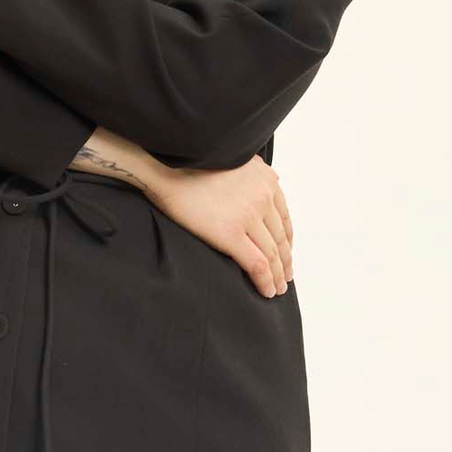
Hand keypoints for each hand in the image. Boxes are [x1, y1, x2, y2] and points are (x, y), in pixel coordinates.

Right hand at [147, 156, 292, 297]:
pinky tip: (267, 291)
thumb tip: (261, 186)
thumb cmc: (190, 166)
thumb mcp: (233, 159)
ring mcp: (249, 215)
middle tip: (285, 277)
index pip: (283, 217)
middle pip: (280, 237)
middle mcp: (263, 195)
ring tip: (277, 288)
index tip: (286, 254)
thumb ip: (251, 176)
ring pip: (272, 253)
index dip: (286, 240)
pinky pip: (258, 264)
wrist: (165, 168)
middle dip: (284, 261)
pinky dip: (266, 281)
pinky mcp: (232, 234)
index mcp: (265, 178)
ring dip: (278, 275)